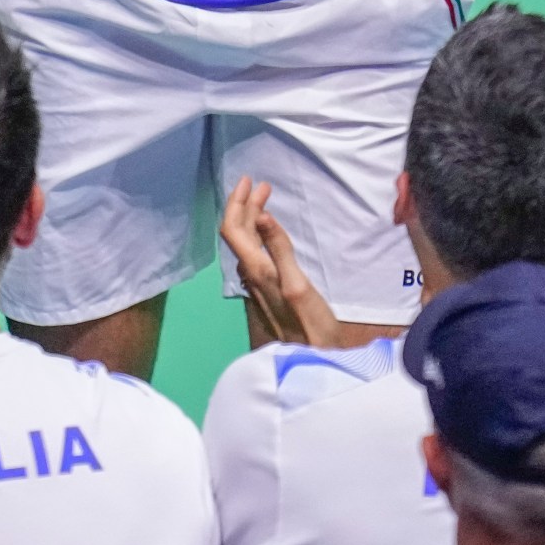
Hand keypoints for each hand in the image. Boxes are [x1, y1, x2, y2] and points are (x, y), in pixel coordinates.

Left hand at [220, 178, 342, 347]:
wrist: (312, 363)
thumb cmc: (311, 326)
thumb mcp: (298, 285)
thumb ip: (279, 250)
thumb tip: (260, 216)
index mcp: (256, 271)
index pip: (233, 229)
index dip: (237, 202)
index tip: (250, 181)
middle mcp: (250, 277)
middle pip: (237, 234)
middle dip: (245, 205)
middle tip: (263, 185)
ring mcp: (257, 286)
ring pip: (244, 244)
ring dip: (250, 218)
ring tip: (264, 201)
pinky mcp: (266, 293)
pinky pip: (254, 254)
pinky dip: (258, 234)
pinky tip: (269, 233)